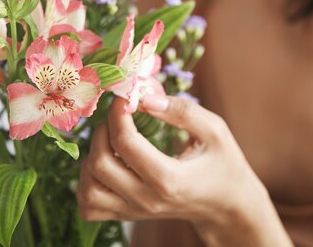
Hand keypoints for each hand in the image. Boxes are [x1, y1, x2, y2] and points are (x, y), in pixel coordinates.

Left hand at [76, 95, 267, 227]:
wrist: (225, 204)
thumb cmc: (222, 162)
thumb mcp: (215, 131)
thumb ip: (183, 112)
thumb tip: (145, 98)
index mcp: (170, 179)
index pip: (125, 143)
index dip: (118, 112)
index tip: (125, 96)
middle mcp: (147, 200)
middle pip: (99, 164)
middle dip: (102, 131)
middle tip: (119, 116)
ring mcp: (134, 212)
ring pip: (87, 189)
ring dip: (91, 157)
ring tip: (112, 140)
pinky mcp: (127, 216)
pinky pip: (89, 206)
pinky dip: (88, 183)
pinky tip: (106, 165)